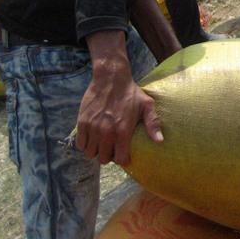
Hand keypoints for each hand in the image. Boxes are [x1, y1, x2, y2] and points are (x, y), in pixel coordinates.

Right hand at [75, 30, 162, 165]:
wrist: (111, 78)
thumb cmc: (131, 92)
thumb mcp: (147, 105)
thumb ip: (153, 124)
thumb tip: (160, 141)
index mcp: (123, 131)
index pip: (120, 159)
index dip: (123, 160)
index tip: (124, 156)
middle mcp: (107, 133)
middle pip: (103, 159)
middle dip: (109, 156)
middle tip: (112, 148)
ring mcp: (93, 128)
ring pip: (90, 153)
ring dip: (96, 150)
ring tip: (102, 143)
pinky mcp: (82, 123)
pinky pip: (80, 144)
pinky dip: (85, 144)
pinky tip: (92, 137)